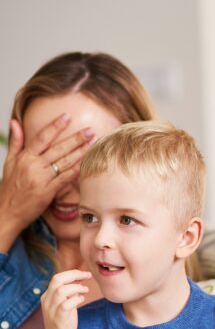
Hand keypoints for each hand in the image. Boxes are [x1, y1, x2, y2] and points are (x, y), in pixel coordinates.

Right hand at [0, 114, 93, 250]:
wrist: (6, 212)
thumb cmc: (10, 186)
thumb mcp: (9, 162)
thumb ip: (15, 141)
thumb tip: (15, 121)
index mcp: (25, 157)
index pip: (42, 137)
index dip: (55, 126)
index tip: (67, 116)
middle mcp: (33, 166)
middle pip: (58, 149)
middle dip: (75, 139)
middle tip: (90, 130)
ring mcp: (41, 179)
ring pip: (64, 162)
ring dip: (80, 152)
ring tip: (93, 143)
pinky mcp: (48, 192)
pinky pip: (65, 178)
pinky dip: (76, 170)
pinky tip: (87, 163)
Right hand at [41, 269, 90, 328]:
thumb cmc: (65, 323)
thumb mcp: (66, 304)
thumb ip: (69, 292)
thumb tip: (80, 277)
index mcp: (47, 297)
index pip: (57, 278)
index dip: (72, 273)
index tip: (85, 274)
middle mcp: (47, 302)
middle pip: (57, 280)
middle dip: (74, 274)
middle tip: (88, 276)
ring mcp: (51, 311)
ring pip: (61, 291)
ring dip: (77, 287)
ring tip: (86, 290)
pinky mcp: (58, 320)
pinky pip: (66, 304)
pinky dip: (76, 299)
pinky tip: (82, 299)